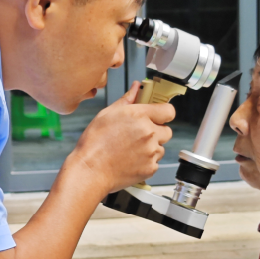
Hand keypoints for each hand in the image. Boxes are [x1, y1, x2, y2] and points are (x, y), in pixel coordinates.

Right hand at [67, 82, 174, 196]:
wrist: (90, 170)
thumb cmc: (94, 144)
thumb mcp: (107, 114)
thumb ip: (127, 100)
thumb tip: (136, 88)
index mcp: (139, 116)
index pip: (168, 110)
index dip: (163, 113)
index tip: (158, 116)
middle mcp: (149, 133)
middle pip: (167, 131)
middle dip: (156, 132)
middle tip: (139, 136)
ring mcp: (151, 152)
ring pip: (160, 147)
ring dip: (151, 148)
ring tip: (131, 150)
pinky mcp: (150, 168)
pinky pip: (155, 162)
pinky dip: (146, 162)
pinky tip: (130, 160)